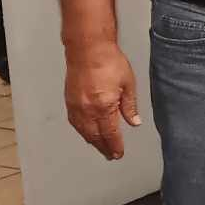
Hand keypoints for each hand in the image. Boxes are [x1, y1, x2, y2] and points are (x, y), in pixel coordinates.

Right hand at [64, 41, 140, 160]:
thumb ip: (130, 106)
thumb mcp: (128, 84)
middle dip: (104, 147)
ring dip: (92, 141)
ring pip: (83, 131)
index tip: (118, 153)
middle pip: (95, 136)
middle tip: (111, 155)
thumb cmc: (109, 62)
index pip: (110, 133)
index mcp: (104, 107)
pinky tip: (86, 133)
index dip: (115, 145)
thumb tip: (134, 122)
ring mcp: (76, 106)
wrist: (88, 49)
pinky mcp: (69, 101)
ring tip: (100, 148)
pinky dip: (82, 131)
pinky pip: (75, 122)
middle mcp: (87, 110)